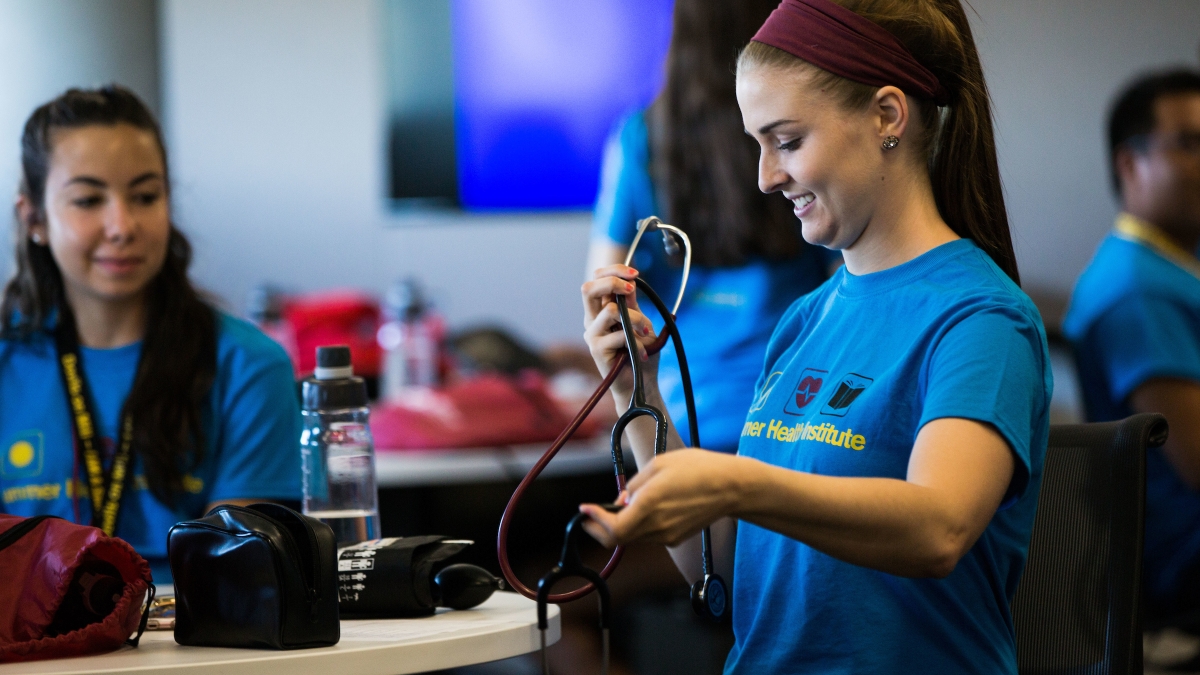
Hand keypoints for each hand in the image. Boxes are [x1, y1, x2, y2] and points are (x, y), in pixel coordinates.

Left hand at [579, 449, 742, 547]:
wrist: (731, 487)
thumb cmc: (698, 469)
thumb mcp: (659, 464)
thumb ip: (635, 485)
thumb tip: (621, 501)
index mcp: (650, 505)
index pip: (613, 528)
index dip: (594, 521)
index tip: (584, 509)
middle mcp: (656, 526)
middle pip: (617, 539)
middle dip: (599, 528)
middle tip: (589, 516)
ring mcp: (667, 535)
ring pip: (632, 538)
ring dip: (618, 527)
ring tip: (615, 508)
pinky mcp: (676, 538)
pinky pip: (648, 536)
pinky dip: (635, 527)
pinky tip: (640, 510)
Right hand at [581, 264, 658, 391]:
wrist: (641, 384)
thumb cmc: (641, 354)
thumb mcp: (640, 323)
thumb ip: (633, 304)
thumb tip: (632, 281)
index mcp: (600, 311)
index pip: (596, 280)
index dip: (613, 271)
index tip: (635, 274)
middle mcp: (592, 320)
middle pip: (588, 288)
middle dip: (613, 281)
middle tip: (633, 290)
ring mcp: (592, 335)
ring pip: (610, 310)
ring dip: (636, 319)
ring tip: (647, 333)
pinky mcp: (596, 350)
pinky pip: (619, 334)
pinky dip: (637, 342)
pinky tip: (643, 353)